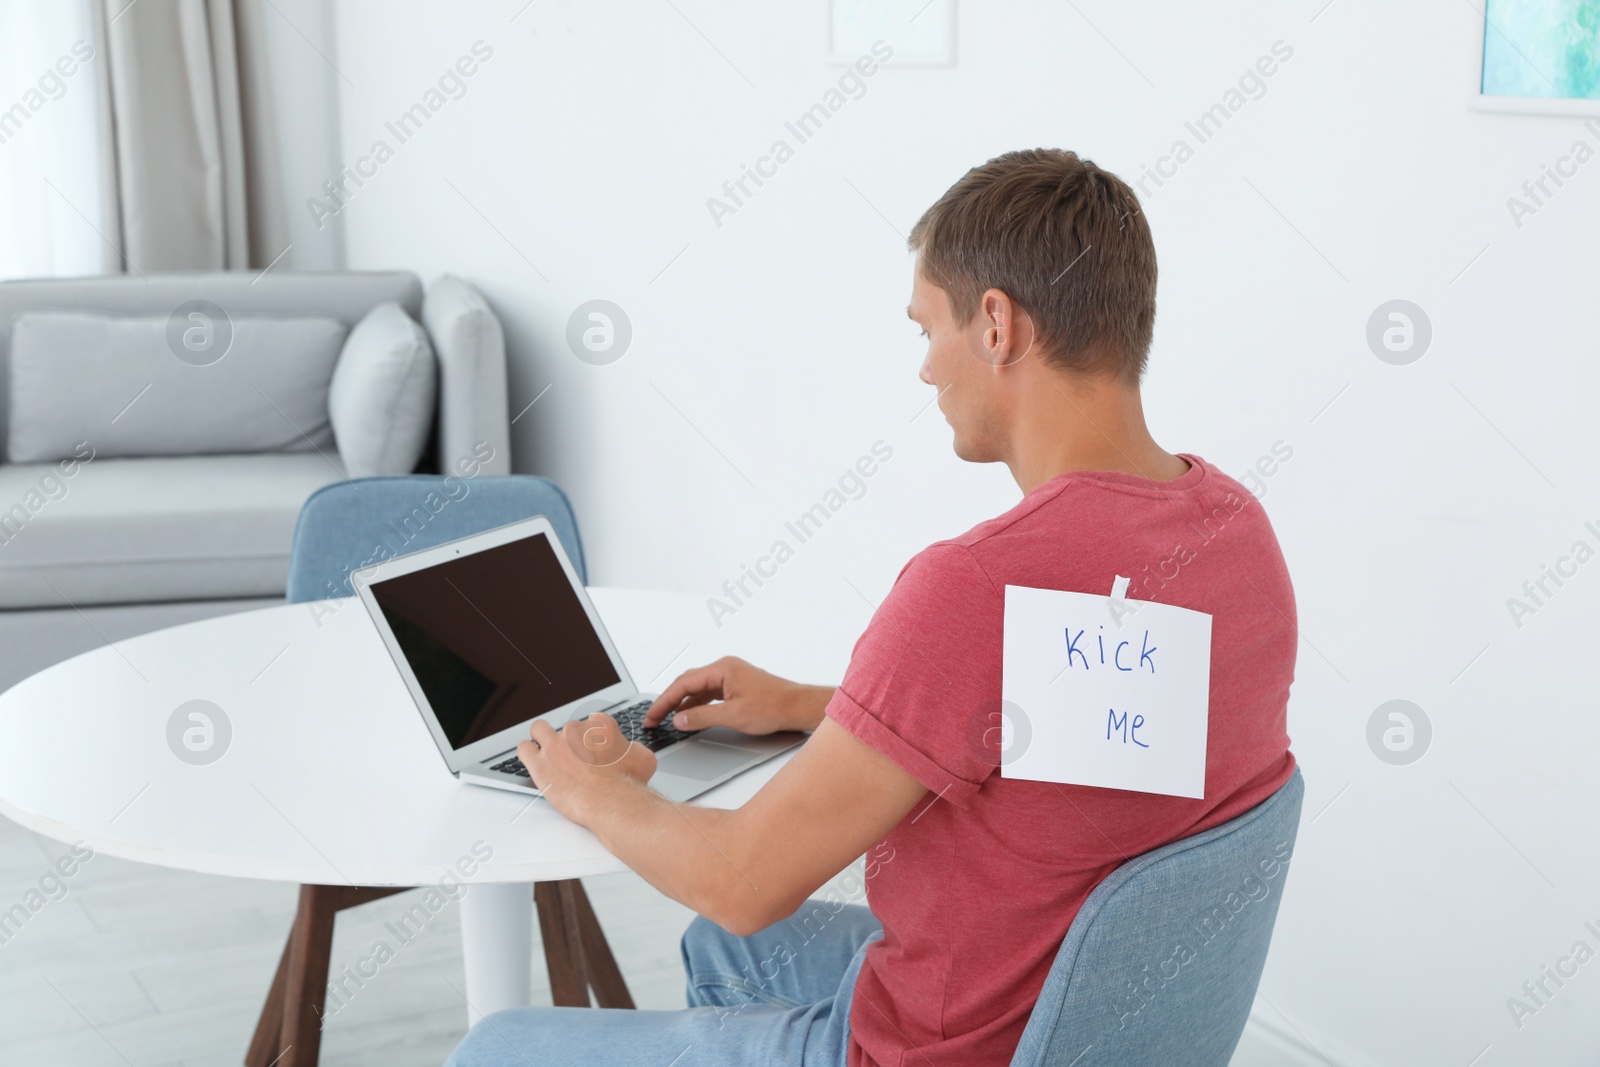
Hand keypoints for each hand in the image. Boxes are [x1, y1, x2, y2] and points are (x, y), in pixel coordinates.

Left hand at [518, 713, 655, 823]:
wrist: (612, 803)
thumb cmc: (627, 784)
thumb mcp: (644, 758)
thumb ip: (634, 748)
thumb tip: (630, 749)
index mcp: (600, 725)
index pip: (592, 722)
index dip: (593, 737)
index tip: (594, 750)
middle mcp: (576, 730)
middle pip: (567, 728)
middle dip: (571, 742)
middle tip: (577, 760)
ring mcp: (555, 744)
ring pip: (539, 730)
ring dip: (543, 738)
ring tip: (548, 753)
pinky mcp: (539, 763)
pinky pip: (524, 748)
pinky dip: (528, 752)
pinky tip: (533, 760)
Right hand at [644, 656, 832, 734]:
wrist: (797, 707)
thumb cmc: (773, 707)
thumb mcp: (734, 716)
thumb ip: (702, 717)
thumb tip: (679, 719)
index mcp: (722, 669)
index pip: (684, 683)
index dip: (664, 700)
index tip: (652, 715)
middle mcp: (724, 669)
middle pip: (687, 683)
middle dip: (668, 701)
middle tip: (653, 719)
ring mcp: (729, 677)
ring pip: (697, 689)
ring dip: (681, 704)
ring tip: (665, 719)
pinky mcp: (734, 687)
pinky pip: (708, 694)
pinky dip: (696, 705)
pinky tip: (688, 716)